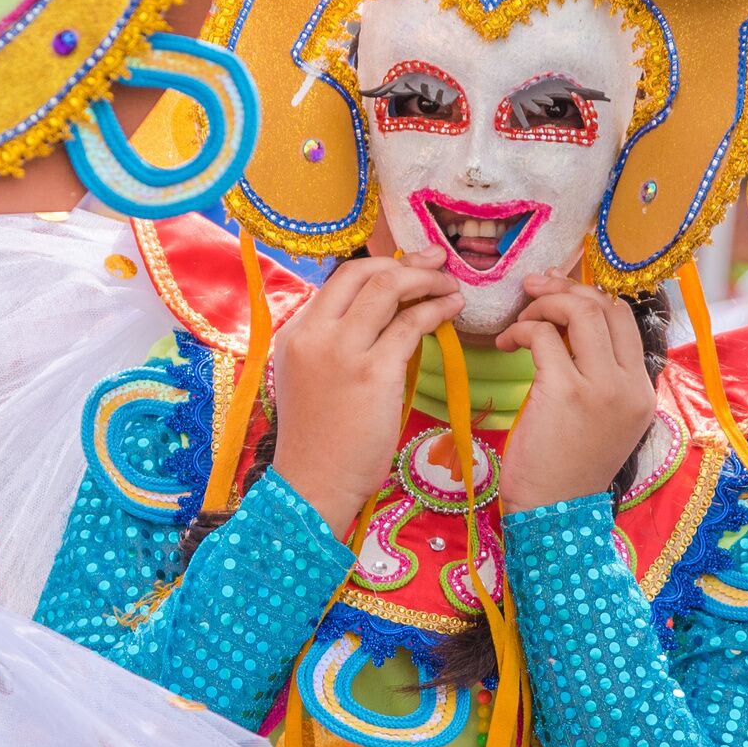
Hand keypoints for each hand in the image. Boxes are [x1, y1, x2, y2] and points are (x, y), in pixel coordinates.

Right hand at [265, 257, 461, 532]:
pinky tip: (452, 311)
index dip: (380, 265)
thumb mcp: (309, 378)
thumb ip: (332, 344)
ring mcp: (342, 351)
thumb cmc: (317, 440)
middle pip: (363, 273)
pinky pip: (411, 325)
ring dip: (427, 281)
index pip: (340, 280)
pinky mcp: (373, 373)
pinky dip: (436, 310)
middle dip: (407, 263)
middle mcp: (315, 334)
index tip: (408, 266)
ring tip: (450, 288)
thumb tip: (378, 317)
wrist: (313, 484)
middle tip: (437, 262)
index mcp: (296, 333)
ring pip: (388, 289)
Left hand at [496, 272, 661, 508]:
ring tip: (520, 321)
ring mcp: (602, 388)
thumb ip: (599, 378)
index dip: (590, 297)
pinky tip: (506, 344)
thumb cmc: (567, 469)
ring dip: (543, 304)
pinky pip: (542, 335)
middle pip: (606, 306)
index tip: (558, 296)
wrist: (554, 514)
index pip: (625, 319)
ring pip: (580, 311)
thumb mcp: (602, 422)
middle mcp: (629, 385)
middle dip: (566, 288)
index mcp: (641, 391)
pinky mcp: (566, 392)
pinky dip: (520, 330)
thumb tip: (568, 328)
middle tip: (533, 290)